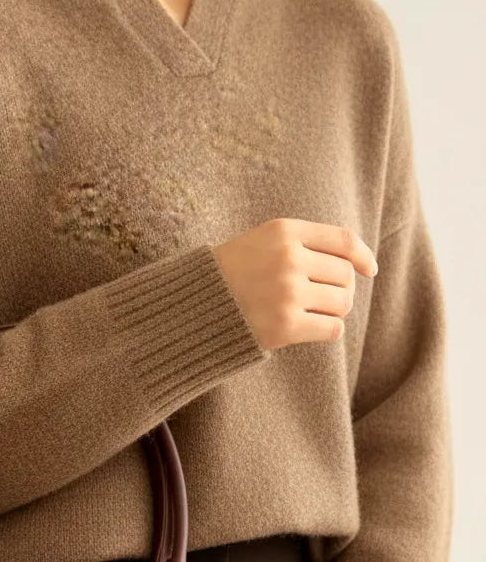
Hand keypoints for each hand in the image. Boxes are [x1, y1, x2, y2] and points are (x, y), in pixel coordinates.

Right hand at [212, 218, 377, 349]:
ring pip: (342, 303)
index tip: (369, 270)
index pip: (344, 241)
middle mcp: (288, 258)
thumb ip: (305, 243)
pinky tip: (309, 328)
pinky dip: (327, 330)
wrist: (192, 307)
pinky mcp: (286, 326)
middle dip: (341, 289)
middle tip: (324, 299)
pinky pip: (332, 329)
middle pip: (345, 276)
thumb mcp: (263, 242)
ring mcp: (287, 293)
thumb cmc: (231, 275)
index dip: (363, 256)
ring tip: (313, 312)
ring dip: (334, 311)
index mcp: (284, 232)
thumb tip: (361, 265)